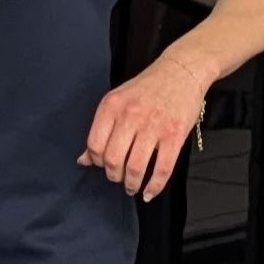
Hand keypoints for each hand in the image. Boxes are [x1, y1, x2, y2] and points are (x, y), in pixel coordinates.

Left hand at [77, 52, 206, 200]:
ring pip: (135, 167)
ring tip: (132, 187)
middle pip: (113, 159)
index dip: (97, 161)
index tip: (103, 166)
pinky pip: (162, 169)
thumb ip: (101, 129)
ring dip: (132, 184)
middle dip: (114, 176)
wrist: (180, 71)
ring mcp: (153, 126)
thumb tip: (83, 159)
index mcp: (111, 106)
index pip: (94, 144)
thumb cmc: (147, 88)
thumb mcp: (117, 100)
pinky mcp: (174, 135)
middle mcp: (130, 115)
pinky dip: (154, 187)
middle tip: (119, 179)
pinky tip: (149, 192)